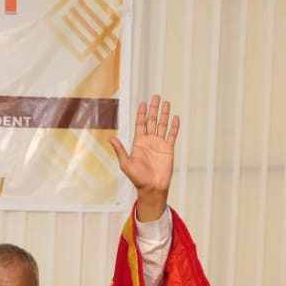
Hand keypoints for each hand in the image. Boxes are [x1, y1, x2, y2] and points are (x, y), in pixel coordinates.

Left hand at [110, 94, 178, 221]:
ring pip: (163, 125)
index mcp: (138, 143)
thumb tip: (110, 138)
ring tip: (166, 103)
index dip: (141, 113)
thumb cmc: (138, 178)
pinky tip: (175, 118)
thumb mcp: (126, 164)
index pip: (140, 124)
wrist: (152, 188)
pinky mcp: (169, 149)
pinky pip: (172, 135)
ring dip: (164, 114)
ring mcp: (160, 144)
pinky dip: (174, 127)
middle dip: (154, 109)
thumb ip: (120, 150)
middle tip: (156, 97)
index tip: (143, 103)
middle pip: (152, 121)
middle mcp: (149, 141)